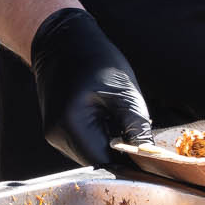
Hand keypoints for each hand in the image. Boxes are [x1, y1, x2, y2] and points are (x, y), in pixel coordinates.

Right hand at [30, 7, 152, 165]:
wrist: (62, 41)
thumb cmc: (94, 59)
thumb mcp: (124, 92)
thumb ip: (136, 128)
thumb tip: (149, 156)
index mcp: (72, 124)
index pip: (106, 162)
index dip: (130, 163)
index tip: (150, 160)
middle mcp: (57, 135)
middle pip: (97, 162)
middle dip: (120, 155)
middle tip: (141, 138)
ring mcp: (54, 135)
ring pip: (90, 156)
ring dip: (110, 147)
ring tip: (121, 123)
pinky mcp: (56, 131)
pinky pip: (83, 145)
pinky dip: (99, 139)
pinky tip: (107, 121)